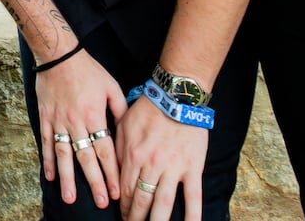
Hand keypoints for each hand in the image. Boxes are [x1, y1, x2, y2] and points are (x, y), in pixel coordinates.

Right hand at [37, 50, 127, 209]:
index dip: (111, 172)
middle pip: (86, 158)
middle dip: (94, 182)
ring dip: (68, 178)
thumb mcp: (111, 86)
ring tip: (70, 198)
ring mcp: (59, 121)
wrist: (58, 54)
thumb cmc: (88, 69)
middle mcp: (76, 122)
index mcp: (94, 115)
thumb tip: (127, 131)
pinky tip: (50, 176)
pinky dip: (48, 160)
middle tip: (100, 202)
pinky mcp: (46, 118)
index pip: (105, 150)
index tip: (116, 191)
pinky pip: (46, 142)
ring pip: (64, 155)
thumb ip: (120, 110)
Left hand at [117, 98, 209, 220]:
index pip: (125, 190)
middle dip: (136, 219)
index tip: (123, 217)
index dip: (123, 207)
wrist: (176, 95)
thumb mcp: (123, 124)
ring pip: (163, 203)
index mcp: (133, 155)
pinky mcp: (192, 167)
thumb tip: (111, 168)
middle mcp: (151, 165)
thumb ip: (117, 148)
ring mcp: (173, 168)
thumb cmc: (148, 108)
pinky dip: (192, 215)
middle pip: (141, 201)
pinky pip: (193, 196)